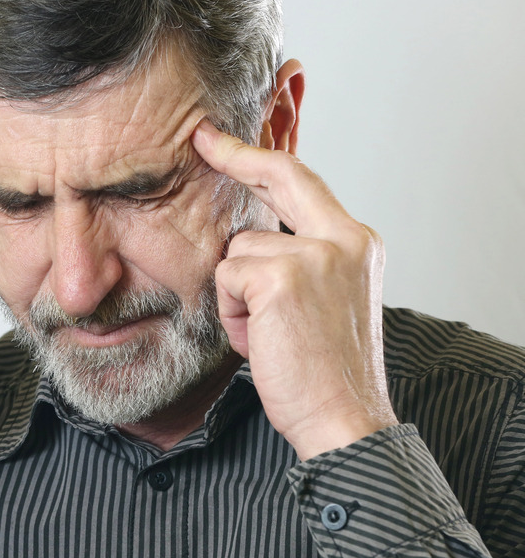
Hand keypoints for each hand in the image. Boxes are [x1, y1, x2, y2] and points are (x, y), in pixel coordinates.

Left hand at [193, 120, 397, 460]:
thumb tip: (248, 236)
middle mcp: (345, 239)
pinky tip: (261, 340)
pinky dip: (233, 313)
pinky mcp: (282, 277)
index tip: (225, 140)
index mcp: (357, 244)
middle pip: (279, 176)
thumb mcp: (324, 300)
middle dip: (234, 153)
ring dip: (239, 294)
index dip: (262, 157)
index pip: (305, 182)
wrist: (343, 420)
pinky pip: (227, 276)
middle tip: (201, 138)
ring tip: (268, 333)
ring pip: (238, 249)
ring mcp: (316, 254)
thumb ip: (299, 259)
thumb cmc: (325, 370)